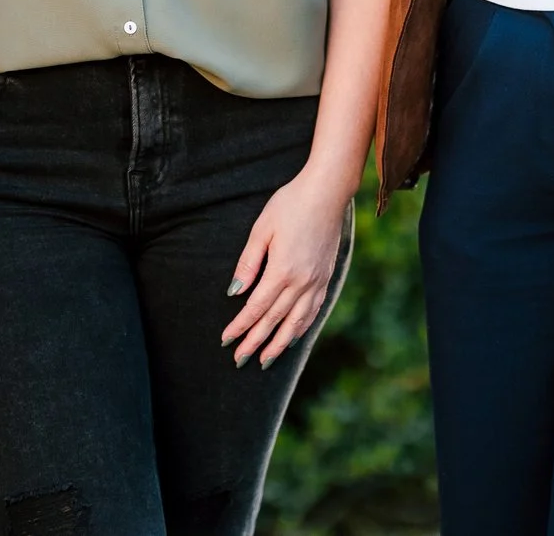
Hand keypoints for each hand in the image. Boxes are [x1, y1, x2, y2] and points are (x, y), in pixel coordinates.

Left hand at [221, 167, 350, 367]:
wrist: (327, 192)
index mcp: (281, 271)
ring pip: (296, 322)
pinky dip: (302, 328)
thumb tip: (234, 292)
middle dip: (255, 342)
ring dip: (280, 343)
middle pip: (274, 321)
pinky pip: (313, 311)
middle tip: (240, 360)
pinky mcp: (327, 277)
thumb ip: (248, 263)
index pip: (255, 308)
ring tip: (266, 360)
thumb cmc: (290, 204)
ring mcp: (317, 282)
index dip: (240, 327)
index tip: (226, 341)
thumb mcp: (261, 229)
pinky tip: (293, 336)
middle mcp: (301, 282)